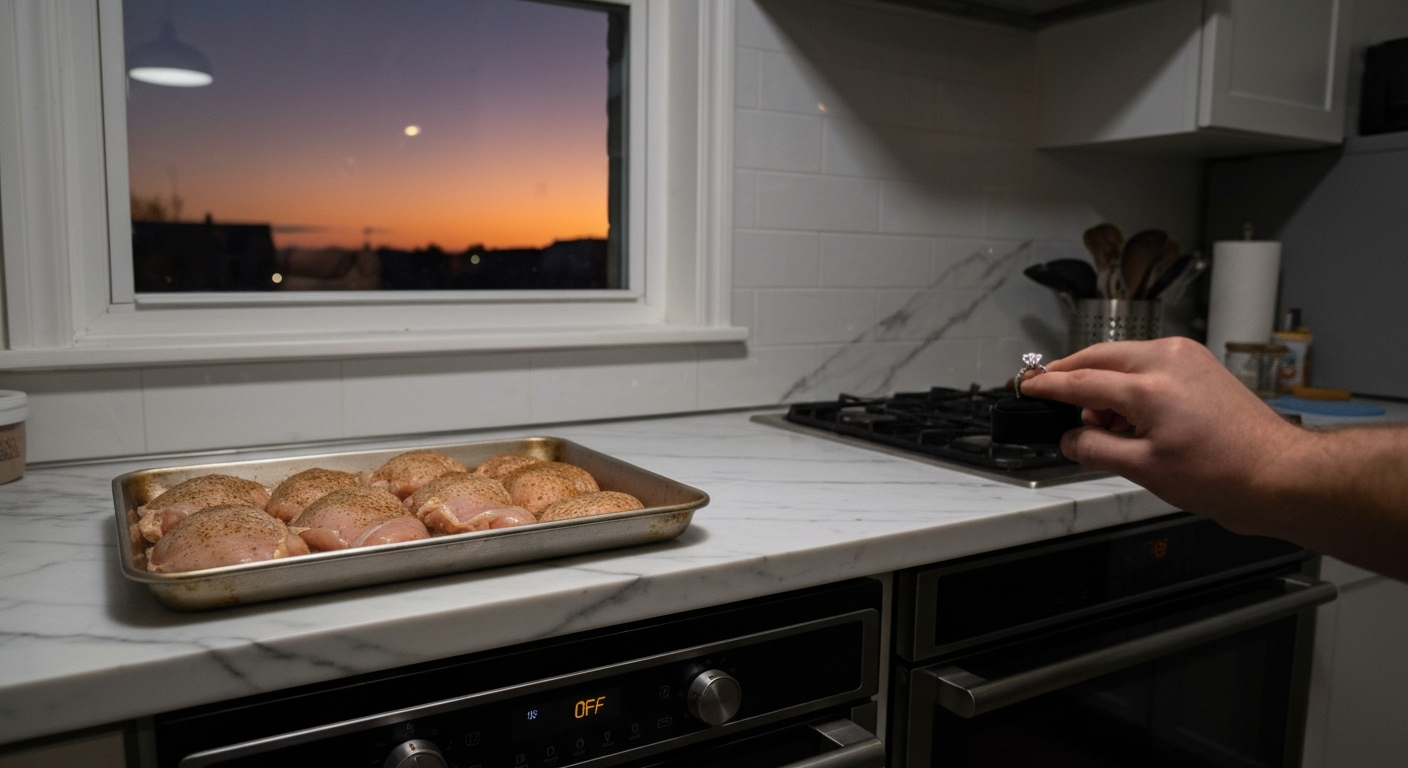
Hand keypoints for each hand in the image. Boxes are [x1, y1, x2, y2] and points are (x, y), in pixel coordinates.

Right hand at [1018, 338, 1301, 527]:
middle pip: (1098, 359)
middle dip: (1070, 379)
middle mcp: (1167, 359)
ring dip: (1103, 388)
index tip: (1023, 386)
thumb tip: (1071, 440)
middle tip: (1048, 400)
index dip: (1046, 386)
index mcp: (1149, 385)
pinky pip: (1148, 367)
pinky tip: (1130, 421)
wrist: (1279, 475)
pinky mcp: (1200, 366)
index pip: (1080, 380)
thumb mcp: (1144, 469)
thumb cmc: (1223, 474)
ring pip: (1123, 362)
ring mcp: (1187, 357)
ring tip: (1104, 430)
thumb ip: (1095, 449)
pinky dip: (1129, 388)